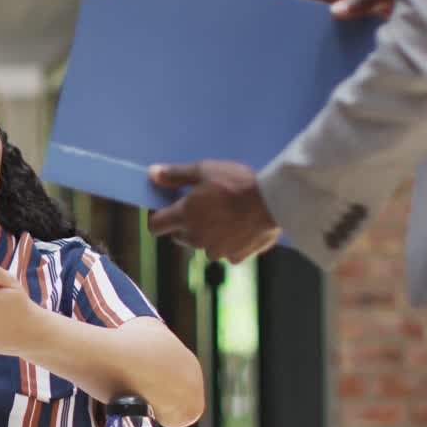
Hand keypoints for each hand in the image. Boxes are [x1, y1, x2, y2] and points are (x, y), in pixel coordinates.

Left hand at [146, 160, 280, 263]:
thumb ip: (176, 174)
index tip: (168, 208)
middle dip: (185, 224)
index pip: (154, 226)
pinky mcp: (234, 256)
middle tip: (203, 207)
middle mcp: (195, 238)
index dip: (158, 217)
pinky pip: (226, 252)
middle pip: (178, 236)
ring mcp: (215, 250)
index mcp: (184, 216)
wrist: (273, 201)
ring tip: (227, 215)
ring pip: (202, 245)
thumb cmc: (237, 182)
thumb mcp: (204, 169)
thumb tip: (153, 174)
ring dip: (208, 234)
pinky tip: (242, 226)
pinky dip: (230, 242)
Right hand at [273, 0, 396, 19]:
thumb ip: (365, 0)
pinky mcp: (366, 13)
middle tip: (270, 13)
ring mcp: (360, 0)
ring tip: (288, 28)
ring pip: (326, 4)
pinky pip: (338, 16)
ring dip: (309, 13)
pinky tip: (318, 38)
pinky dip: (324, 23)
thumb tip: (334, 11)